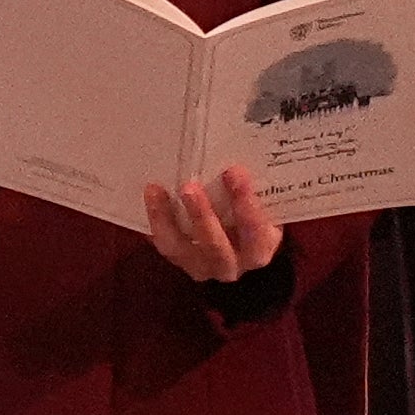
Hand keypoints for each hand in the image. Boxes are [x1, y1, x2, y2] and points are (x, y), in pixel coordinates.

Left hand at [140, 165, 283, 285]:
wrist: (243, 240)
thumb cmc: (255, 213)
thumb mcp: (263, 205)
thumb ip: (257, 189)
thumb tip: (240, 147)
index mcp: (260, 249)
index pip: (256, 232)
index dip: (246, 204)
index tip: (234, 171)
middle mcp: (232, 265)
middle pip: (216, 247)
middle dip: (202, 216)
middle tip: (189, 186)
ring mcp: (204, 267)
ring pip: (181, 250)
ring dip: (167, 220)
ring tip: (156, 191)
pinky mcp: (181, 261)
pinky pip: (164, 245)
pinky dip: (155, 222)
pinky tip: (150, 198)